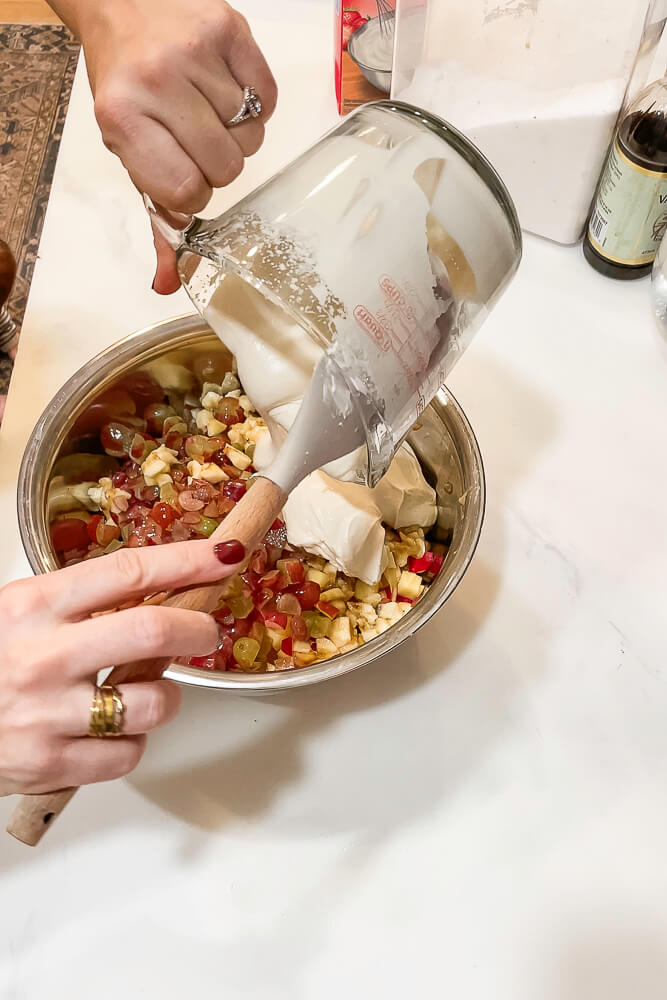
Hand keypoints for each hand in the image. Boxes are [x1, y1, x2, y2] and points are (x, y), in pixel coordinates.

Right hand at [0, 537, 244, 795]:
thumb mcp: (16, 611)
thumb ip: (78, 601)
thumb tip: (158, 587)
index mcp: (33, 606)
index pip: (129, 571)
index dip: (187, 560)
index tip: (223, 556)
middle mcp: (43, 656)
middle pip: (155, 632)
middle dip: (198, 628)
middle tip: (205, 630)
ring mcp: (47, 714)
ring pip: (152, 701)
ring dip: (167, 695)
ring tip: (148, 691)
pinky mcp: (50, 764)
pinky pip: (128, 752)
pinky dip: (133, 740)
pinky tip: (111, 728)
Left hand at [56, 0, 276, 291]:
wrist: (123, 7)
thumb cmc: (128, 89)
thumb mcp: (131, 153)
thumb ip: (156, 215)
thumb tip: (169, 283)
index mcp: (123, 118)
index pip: (186, 192)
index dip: (193, 191)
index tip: (182, 172)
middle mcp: (158, 81)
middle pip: (227, 168)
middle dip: (217, 164)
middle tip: (194, 138)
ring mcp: (196, 51)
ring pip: (251, 137)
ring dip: (237, 134)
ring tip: (209, 110)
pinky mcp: (230, 28)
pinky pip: (268, 99)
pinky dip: (256, 104)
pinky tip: (228, 90)